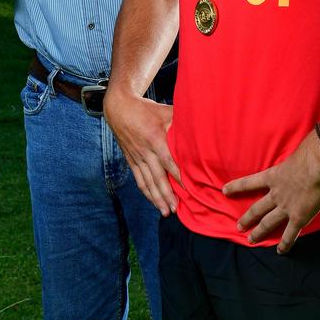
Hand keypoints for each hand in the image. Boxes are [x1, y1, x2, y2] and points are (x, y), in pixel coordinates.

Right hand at [103, 89, 181, 216]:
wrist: (120, 108)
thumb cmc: (146, 109)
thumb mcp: (165, 111)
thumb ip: (180, 121)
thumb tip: (200, 125)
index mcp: (155, 139)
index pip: (167, 161)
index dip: (176, 176)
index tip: (187, 189)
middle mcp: (145, 151)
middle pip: (157, 177)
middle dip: (167, 194)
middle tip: (176, 209)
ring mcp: (136, 157)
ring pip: (147, 182)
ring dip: (156, 198)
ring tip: (166, 212)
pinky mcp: (131, 160)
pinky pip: (139, 179)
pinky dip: (146, 192)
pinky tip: (153, 202)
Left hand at [223, 137, 319, 253]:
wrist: (317, 165)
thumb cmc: (310, 154)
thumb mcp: (295, 154)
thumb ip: (294, 160)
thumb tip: (301, 154)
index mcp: (273, 176)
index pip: (249, 182)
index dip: (236, 187)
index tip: (224, 190)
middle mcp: (276, 194)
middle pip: (257, 208)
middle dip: (247, 218)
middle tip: (238, 227)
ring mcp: (286, 207)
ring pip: (268, 223)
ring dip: (259, 232)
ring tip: (250, 240)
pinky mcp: (299, 217)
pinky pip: (290, 234)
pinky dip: (285, 244)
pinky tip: (280, 251)